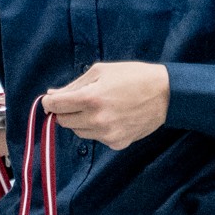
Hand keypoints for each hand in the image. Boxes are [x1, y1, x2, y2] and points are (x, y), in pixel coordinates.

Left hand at [37, 62, 169, 149]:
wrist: (165, 94)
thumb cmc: (133, 76)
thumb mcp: (101, 71)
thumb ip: (74, 85)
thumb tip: (52, 95)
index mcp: (91, 98)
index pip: (55, 106)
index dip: (49, 102)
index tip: (51, 100)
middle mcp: (97, 120)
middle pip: (64, 121)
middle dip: (65, 111)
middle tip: (77, 101)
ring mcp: (107, 134)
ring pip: (78, 132)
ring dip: (80, 120)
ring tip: (98, 107)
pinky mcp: (117, 143)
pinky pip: (96, 138)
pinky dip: (97, 129)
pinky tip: (111, 116)